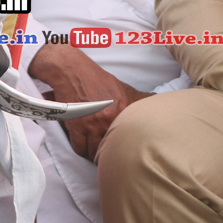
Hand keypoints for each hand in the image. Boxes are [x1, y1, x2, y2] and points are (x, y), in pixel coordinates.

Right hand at [28, 43, 151, 160]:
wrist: (72, 71)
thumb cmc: (96, 78)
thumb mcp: (121, 88)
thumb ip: (133, 101)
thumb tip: (150, 104)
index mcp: (124, 109)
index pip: (128, 137)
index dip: (122, 145)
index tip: (120, 149)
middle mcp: (110, 118)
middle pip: (110, 147)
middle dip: (107, 152)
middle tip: (105, 152)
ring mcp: (92, 123)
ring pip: (94, 151)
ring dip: (93, 152)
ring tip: (93, 149)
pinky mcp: (76, 125)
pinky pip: (79, 147)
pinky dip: (80, 148)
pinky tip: (82, 144)